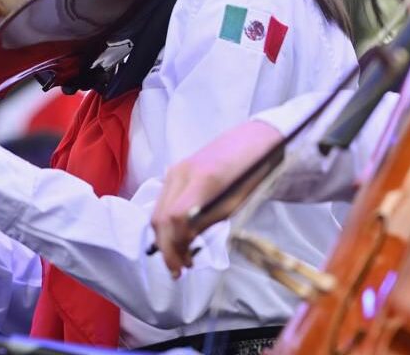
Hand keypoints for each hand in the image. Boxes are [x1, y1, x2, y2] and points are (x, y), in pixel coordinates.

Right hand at [150, 120, 283, 277]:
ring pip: (157, 211)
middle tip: (179, 270)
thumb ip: (208, 222)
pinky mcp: (174, 171)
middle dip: (166, 247)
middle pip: (160, 217)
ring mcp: (175, 170)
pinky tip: (178, 238)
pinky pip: (163, 202)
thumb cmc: (251, 172)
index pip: (176, 218)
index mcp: (202, 179)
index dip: (175, 246)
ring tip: (179, 258)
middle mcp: (181, 172)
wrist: (252, 139)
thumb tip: (187, 245)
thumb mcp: (235, 203)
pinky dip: (166, 224)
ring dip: (164, 238)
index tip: (184, 266)